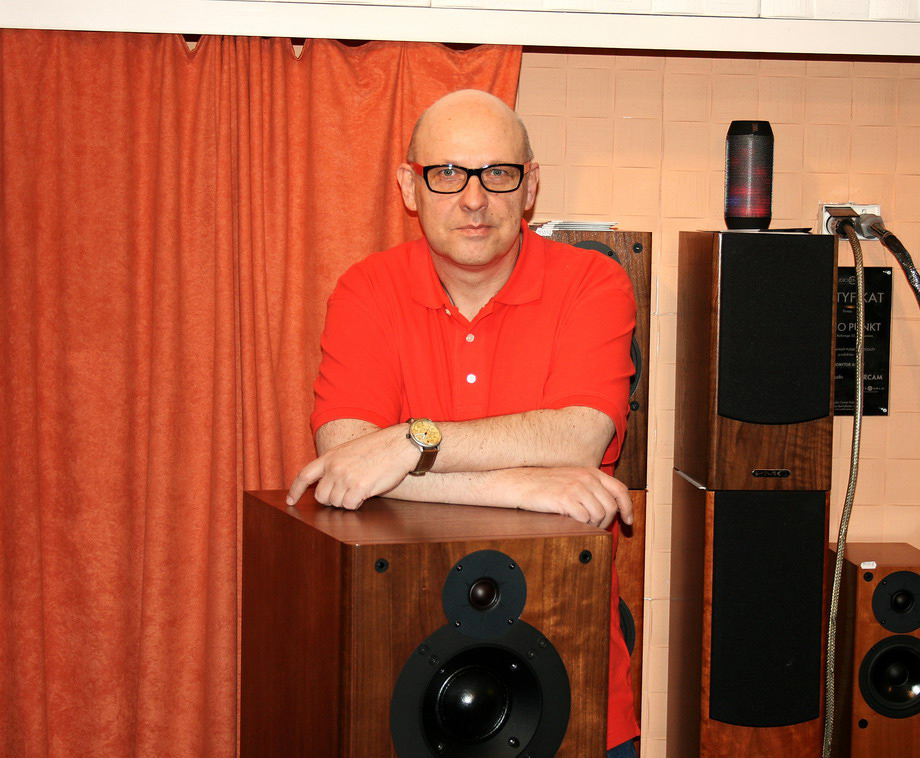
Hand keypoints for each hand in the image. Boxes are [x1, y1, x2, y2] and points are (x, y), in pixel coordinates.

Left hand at [286, 425, 416, 509]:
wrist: (399, 444)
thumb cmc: (379, 447)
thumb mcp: (349, 450)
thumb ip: (335, 465)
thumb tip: (328, 485)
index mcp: (330, 456)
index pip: (304, 475)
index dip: (295, 490)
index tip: (290, 501)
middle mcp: (334, 467)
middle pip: (321, 497)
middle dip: (332, 499)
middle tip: (348, 492)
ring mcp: (345, 478)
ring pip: (336, 503)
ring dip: (348, 501)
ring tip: (362, 486)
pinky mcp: (358, 488)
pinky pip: (350, 506)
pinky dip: (358, 503)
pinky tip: (367, 492)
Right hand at [505, 467, 631, 529]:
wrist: (520, 482)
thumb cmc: (544, 484)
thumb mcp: (572, 479)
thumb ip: (590, 487)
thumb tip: (608, 507)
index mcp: (591, 472)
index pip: (620, 490)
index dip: (627, 507)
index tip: (628, 520)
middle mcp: (587, 478)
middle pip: (611, 507)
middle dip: (607, 522)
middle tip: (596, 528)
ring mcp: (576, 487)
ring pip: (599, 515)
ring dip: (594, 526)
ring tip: (582, 526)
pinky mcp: (565, 499)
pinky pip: (584, 519)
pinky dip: (582, 526)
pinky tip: (573, 523)